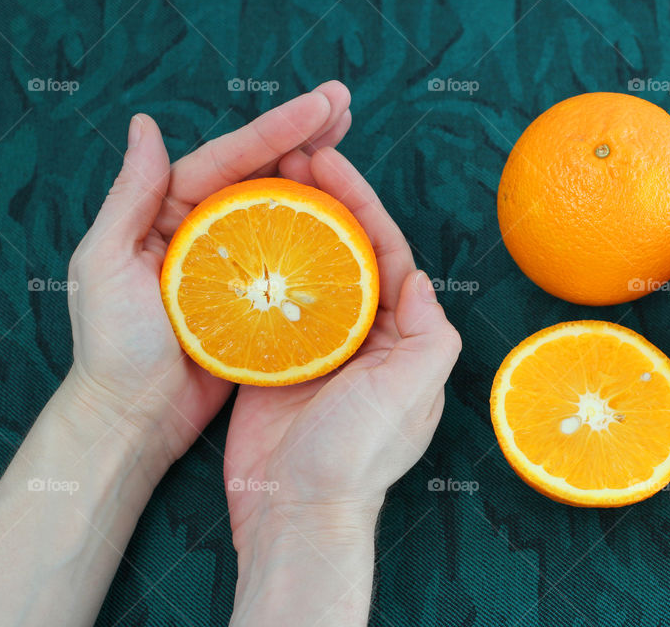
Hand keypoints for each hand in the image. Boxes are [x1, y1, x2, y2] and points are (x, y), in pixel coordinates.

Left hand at [64, 82, 353, 467]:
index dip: (276, 129)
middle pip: (259, 170)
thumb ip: (129, 197)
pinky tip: (347, 214)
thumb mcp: (105, 265)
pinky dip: (317, 231)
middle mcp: (202, 229)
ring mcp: (232, 263)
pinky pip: (289, 255)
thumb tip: (147, 126)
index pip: (227, 158)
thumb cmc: (113, 346)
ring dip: (316, 173)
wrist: (136, 416)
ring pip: (279, 205)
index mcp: (166, 212)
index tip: (321, 106)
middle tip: (345, 105)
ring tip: (350, 141)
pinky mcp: (254, 297)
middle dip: (303, 134)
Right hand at [223, 148, 460, 624]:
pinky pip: (273, 304)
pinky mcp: (277, 361)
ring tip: (263, 181)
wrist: (295, 512)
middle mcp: (364, 336)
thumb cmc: (358, 457)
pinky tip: (240, 236)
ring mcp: (319, 347)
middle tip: (292, 158)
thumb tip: (420, 277)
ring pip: (309, 271)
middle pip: (347, 253)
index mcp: (402, 336)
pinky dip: (262, 270)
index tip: (331, 162)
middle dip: (326, 204)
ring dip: (291, 227)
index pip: (387, 252)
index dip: (363, 204)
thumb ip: (429, 335)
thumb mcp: (412, 394)